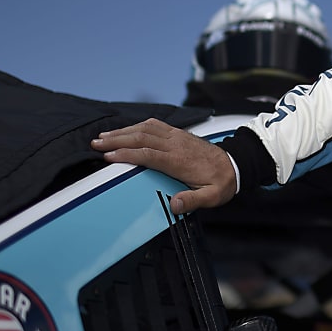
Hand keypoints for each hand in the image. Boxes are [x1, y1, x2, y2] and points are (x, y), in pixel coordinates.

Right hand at [91, 118, 236, 213]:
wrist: (236, 164)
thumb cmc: (221, 182)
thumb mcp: (212, 196)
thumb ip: (193, 200)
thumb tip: (174, 205)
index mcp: (180, 161)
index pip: (148, 154)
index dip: (127, 154)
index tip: (108, 156)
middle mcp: (176, 145)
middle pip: (141, 137)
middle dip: (116, 140)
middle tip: (95, 144)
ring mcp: (177, 137)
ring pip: (146, 129)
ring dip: (123, 131)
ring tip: (103, 136)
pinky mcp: (179, 133)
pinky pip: (155, 125)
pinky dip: (138, 125)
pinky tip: (126, 129)